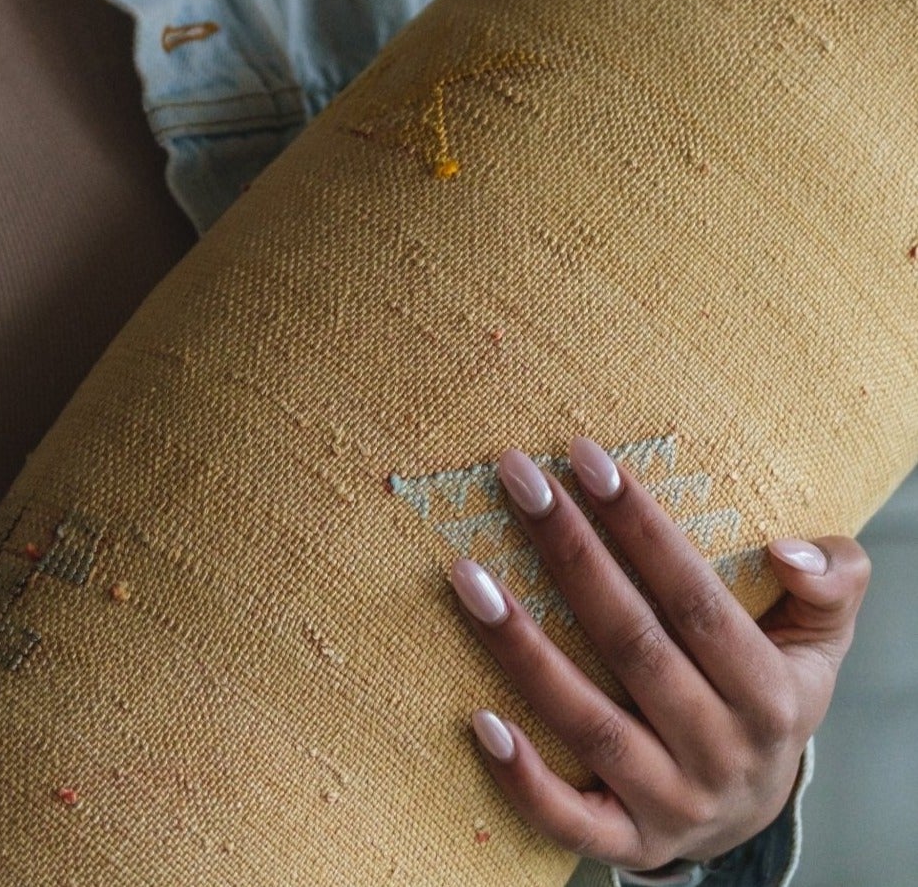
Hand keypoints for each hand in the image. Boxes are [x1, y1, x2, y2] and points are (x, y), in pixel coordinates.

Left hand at [448, 435, 869, 874]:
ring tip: (467, 575)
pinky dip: (525, 778)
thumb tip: (787, 551)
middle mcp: (722, 753)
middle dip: (569, 552)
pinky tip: (478, 720)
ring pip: (589, 723)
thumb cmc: (775, 686)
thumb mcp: (823, 636)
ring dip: (521, 647)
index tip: (584, 456)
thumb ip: (832, 582)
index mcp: (770, 695)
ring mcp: (674, 805)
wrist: (756, 807)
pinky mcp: (630, 844)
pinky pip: (570, 820)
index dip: (640, 526)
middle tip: (516, 478)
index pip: (695, 599)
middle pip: (632, 644)